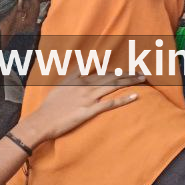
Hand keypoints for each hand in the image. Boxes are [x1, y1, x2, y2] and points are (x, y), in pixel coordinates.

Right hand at [17, 71, 145, 146]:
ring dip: (129, 81)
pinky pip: (110, 103)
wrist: (42, 122)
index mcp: (78, 79)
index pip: (101, 70)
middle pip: (111, 76)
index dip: (116, 67)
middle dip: (128, 73)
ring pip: (113, 86)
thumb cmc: (50, 106)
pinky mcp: (90, 110)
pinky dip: (124, 99)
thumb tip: (84, 62)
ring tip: (142, 79)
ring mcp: (88, 98)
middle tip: (142, 72)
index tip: (128, 63)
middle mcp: (85, 86)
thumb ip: (74, 73)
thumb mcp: (61, 85)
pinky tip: (135, 96)